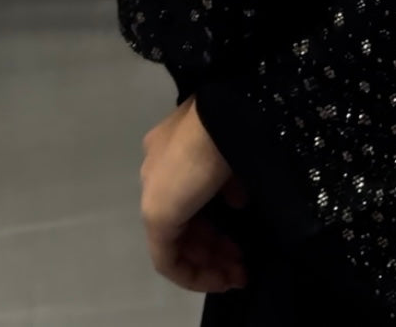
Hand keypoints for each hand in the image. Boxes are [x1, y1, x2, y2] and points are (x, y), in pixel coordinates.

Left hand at [140, 96, 248, 292]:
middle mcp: (156, 168)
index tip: (240, 236)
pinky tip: (219, 280)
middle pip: (183, 220)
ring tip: (237, 275)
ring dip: (207, 262)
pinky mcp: (156, 215)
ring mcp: (153, 192)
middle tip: (241, 263)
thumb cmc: (235, 125)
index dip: (215, 220)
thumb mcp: (237, 151)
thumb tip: (236, 200)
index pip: (190, 193)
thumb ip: (232, 180)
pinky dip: (193, 273)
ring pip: (176, 240)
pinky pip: (168, 256)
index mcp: (172, 145)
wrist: (223, 115)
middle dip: (213, 247)